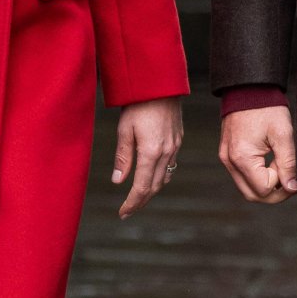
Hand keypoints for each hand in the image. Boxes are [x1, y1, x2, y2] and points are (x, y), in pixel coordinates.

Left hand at [112, 98, 182, 217]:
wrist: (161, 84)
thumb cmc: (139, 103)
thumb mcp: (124, 129)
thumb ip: (123, 157)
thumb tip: (118, 181)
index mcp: (151, 152)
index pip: (141, 187)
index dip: (131, 203)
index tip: (122, 213)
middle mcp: (166, 153)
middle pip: (154, 187)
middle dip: (140, 201)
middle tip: (127, 211)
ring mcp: (174, 147)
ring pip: (163, 178)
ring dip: (150, 191)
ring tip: (137, 198)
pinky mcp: (178, 140)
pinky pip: (170, 166)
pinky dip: (159, 177)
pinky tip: (151, 178)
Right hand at [219, 106, 296, 202]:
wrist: (248, 88)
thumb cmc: (266, 108)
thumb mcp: (283, 135)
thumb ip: (288, 164)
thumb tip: (292, 187)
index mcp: (242, 157)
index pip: (264, 190)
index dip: (282, 185)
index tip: (292, 170)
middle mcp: (230, 161)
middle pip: (253, 195)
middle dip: (274, 193)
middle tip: (290, 179)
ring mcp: (226, 158)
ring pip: (246, 188)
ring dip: (265, 186)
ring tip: (280, 168)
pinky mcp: (227, 154)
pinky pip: (242, 176)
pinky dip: (257, 177)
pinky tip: (269, 164)